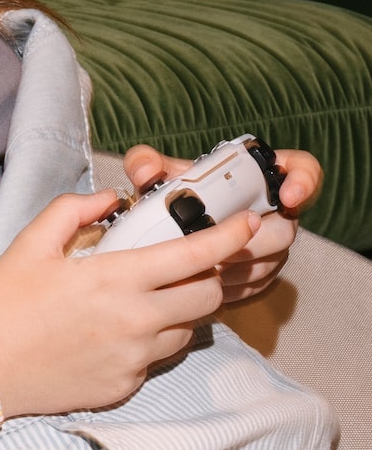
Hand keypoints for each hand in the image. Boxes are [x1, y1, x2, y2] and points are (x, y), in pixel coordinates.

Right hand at [0, 190, 258, 417]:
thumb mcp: (30, 244)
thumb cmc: (1, 303)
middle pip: (208, 296)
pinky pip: (158, 358)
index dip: (230, 238)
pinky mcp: (127, 385)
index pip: (195, 256)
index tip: (248, 226)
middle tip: (186, 264)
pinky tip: (116, 331)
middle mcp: (135, 321)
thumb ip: (74, 210)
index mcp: (114, 279)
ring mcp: (135, 358)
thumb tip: (113, 200)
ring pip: (188, 329)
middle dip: (209, 276)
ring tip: (145, 299)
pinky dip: (150, 339)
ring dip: (180, 309)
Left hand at [123, 143, 322, 302]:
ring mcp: (268, 244)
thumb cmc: (164, 197)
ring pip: (271, 260)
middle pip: (285, 228)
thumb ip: (144, 164)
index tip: (288, 196)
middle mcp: (270, 211)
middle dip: (253, 242)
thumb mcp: (152, 176)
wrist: (157, 233)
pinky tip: (207, 282)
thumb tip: (146, 171)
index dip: (304, 181)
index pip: (300, 170)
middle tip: (220, 250)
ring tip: (204, 268)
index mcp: (254, 177)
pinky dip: (233, 285)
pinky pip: (256, 283)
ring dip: (240, 267)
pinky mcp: (256, 272)